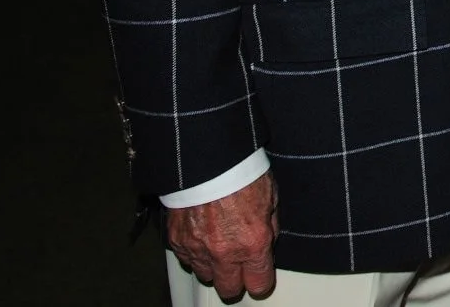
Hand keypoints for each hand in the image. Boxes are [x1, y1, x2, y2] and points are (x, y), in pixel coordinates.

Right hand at [167, 172, 276, 301]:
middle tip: (239, 270)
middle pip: (229, 289)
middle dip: (236, 282)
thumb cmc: (241, 172)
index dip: (261, 281)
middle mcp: (224, 252)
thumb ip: (269, 226)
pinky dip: (195, 253)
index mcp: (252, 243)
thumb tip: (267, 240)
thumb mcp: (271, 197)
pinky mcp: (178, 241)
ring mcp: (198, 249)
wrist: (208, 159)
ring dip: (214, 266)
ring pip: (206, 276)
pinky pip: (187, 259)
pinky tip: (203, 238)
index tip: (260, 277)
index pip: (259, 284)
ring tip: (220, 247)